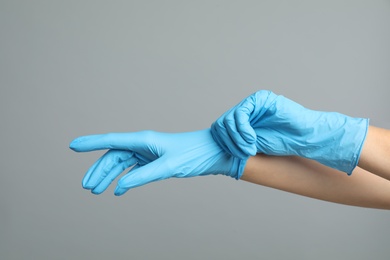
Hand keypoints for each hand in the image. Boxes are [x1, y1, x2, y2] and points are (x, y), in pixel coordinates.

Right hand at [69, 129, 243, 194]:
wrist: (213, 152)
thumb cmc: (193, 154)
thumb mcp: (168, 166)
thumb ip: (143, 176)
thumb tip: (120, 186)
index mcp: (143, 140)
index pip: (111, 141)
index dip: (90, 143)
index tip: (73, 145)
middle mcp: (142, 144)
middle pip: (113, 156)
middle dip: (98, 170)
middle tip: (87, 186)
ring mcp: (148, 153)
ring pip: (122, 164)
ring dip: (109, 177)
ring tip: (98, 191)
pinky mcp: (155, 161)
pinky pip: (134, 170)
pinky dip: (125, 180)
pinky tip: (119, 191)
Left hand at [211, 90, 368, 173]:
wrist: (303, 137)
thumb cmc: (281, 142)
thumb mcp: (251, 144)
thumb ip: (236, 140)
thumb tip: (213, 147)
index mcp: (241, 120)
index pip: (220, 128)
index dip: (223, 143)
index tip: (235, 156)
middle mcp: (245, 109)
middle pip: (222, 123)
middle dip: (229, 142)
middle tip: (242, 153)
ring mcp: (252, 102)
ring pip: (229, 119)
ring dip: (237, 138)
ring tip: (249, 149)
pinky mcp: (260, 99)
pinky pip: (241, 113)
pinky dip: (243, 130)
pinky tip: (252, 140)